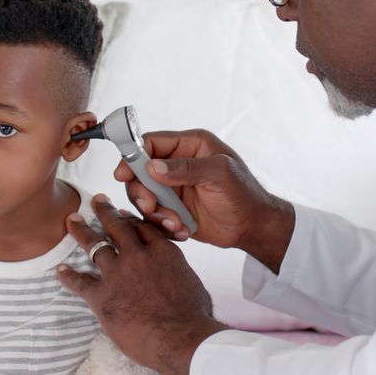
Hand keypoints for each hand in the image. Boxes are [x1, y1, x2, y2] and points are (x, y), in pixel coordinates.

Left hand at [57, 195, 226, 374]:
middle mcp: (138, 256)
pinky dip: (69, 276)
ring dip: (81, 231)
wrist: (180, 338)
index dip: (131, 219)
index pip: (143, 227)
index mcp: (162, 251)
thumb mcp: (192, 284)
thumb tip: (178, 279)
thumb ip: (179, 274)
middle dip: (105, 211)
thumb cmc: (193, 316)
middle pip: (117, 226)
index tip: (122, 213)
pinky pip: (80, 282)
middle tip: (96, 201)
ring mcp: (117, 274)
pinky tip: (61, 270)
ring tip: (72, 221)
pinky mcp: (102, 296)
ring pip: (95, 245)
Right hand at [115, 129, 294, 272]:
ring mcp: (173, 187)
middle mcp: (177, 164)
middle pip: (139, 172)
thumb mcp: (219, 174)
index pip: (151, 143)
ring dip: (155, 213)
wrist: (253, 226)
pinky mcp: (172, 209)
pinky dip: (162, 226)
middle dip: (141, 192)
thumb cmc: (244, 193)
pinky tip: (182, 231)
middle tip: (151, 207)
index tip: (122, 175)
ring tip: (176, 224)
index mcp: (189, 145)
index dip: (133, 156)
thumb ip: (186, 168)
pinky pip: (153, 216)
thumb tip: (153, 166)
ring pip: (143, 196)